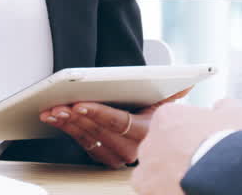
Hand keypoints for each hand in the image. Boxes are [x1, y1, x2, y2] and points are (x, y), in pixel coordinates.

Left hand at [39, 89, 190, 168]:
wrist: (157, 140)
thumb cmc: (158, 118)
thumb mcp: (167, 105)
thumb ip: (174, 92)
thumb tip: (188, 82)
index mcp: (147, 132)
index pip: (120, 122)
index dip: (99, 113)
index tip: (81, 104)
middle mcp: (132, 149)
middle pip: (99, 131)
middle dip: (77, 117)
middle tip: (59, 105)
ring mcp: (118, 157)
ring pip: (89, 140)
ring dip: (68, 125)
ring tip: (53, 111)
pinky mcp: (105, 158)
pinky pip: (84, 146)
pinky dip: (69, 131)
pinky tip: (58, 120)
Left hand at [132, 99, 241, 194]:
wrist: (224, 176)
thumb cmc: (227, 143)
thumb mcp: (233, 114)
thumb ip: (223, 107)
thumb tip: (221, 106)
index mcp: (166, 116)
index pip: (173, 123)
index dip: (190, 134)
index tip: (204, 143)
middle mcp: (150, 140)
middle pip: (162, 147)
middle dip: (177, 155)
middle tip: (199, 163)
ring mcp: (146, 167)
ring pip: (155, 170)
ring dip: (170, 174)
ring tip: (193, 179)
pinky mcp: (147, 189)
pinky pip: (153, 189)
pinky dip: (165, 190)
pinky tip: (184, 189)